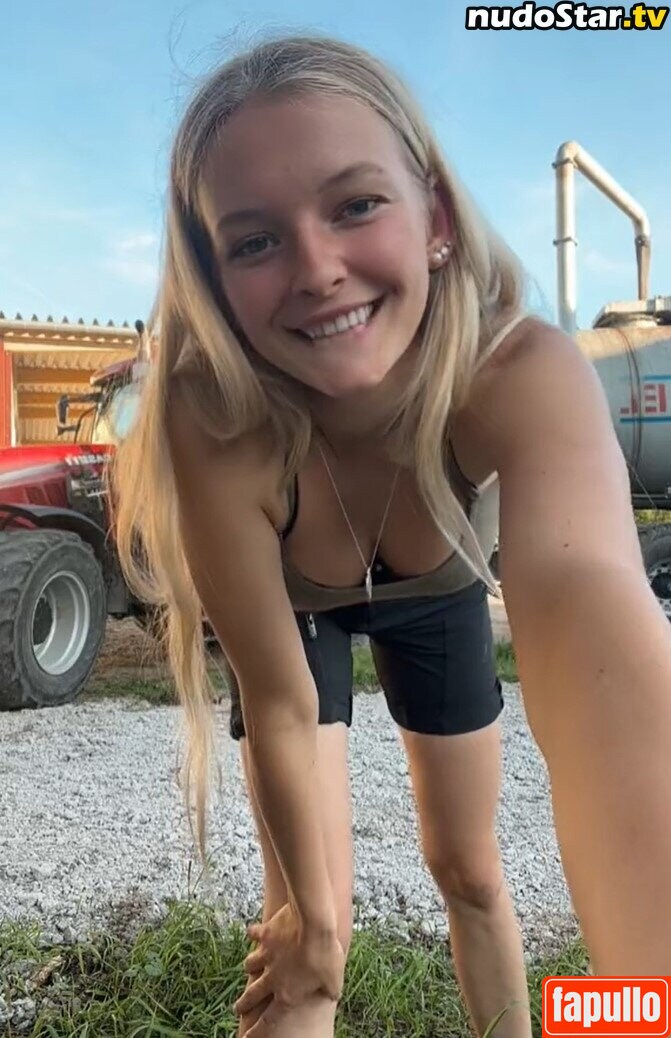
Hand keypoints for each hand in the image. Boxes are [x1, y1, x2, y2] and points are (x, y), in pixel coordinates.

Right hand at [234, 903, 344, 1022]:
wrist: (313, 924)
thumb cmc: (326, 954)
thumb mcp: (335, 979)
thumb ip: (331, 991)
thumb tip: (333, 995)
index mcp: (288, 994)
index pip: (269, 1021)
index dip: (257, 1032)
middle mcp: (273, 978)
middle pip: (253, 995)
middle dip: (244, 1004)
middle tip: (237, 1009)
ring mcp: (267, 955)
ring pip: (251, 965)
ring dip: (249, 967)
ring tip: (248, 967)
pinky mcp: (266, 934)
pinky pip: (255, 935)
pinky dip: (252, 933)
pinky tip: (251, 931)